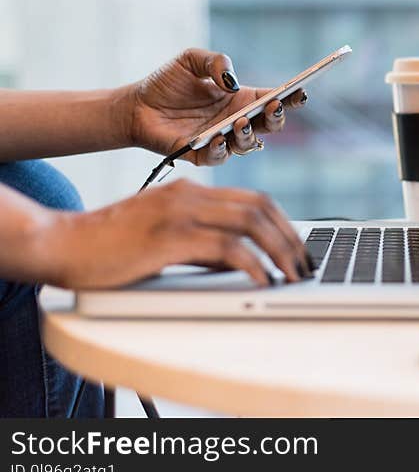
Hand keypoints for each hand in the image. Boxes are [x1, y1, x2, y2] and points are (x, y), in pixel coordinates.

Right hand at [27, 179, 312, 288]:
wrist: (62, 244)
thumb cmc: (110, 246)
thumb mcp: (165, 236)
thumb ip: (202, 243)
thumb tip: (240, 262)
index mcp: (190, 190)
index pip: (254, 199)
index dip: (284, 223)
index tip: (298, 248)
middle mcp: (189, 195)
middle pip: (260, 207)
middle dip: (290, 238)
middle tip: (304, 265)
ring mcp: (180, 213)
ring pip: (250, 223)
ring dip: (279, 251)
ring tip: (293, 275)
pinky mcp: (169, 237)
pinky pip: (226, 248)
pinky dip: (252, 264)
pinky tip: (262, 280)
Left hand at [125, 48, 307, 164]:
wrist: (136, 106)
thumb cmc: (166, 83)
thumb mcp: (191, 60)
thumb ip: (215, 62)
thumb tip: (232, 81)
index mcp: (241, 99)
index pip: (273, 100)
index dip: (290, 97)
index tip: (300, 91)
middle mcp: (236, 121)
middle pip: (269, 126)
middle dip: (276, 118)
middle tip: (273, 107)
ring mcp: (222, 140)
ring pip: (249, 145)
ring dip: (249, 135)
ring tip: (240, 122)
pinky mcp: (202, 155)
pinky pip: (219, 157)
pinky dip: (221, 149)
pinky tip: (217, 138)